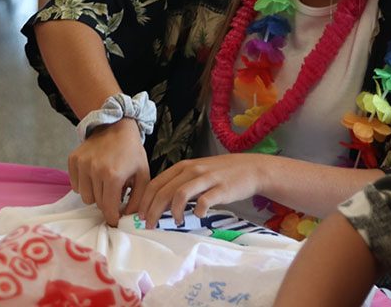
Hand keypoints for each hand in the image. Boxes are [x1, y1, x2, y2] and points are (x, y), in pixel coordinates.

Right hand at [68, 118, 149, 225]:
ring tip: (104, 183)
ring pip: (84, 196)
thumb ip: (138, 199)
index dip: (113, 217)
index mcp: (113, 175)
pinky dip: (84, 185)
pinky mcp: (73, 160)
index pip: (109, 208)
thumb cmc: (131, 152)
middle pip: (96, 203)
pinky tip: (94, 176)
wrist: (116, 126)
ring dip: (94, 194)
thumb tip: (129, 217)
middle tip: (113, 194)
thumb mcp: (143, 174)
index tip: (115, 220)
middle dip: (106, 203)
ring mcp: (82, 164)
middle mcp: (95, 170)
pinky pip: (75, 185)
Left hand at [138, 154, 271, 228]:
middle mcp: (192, 170)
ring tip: (175, 222)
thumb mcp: (197, 172)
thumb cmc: (221, 173)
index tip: (140, 216)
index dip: (145, 201)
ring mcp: (206, 179)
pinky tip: (199, 216)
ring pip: (180, 194)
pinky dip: (197, 211)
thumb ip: (180, 183)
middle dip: (153, 210)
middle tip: (149, 225)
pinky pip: (204, 201)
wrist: (251, 169)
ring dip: (173, 211)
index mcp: (183, 166)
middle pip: (164, 190)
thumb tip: (159, 203)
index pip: (156, 183)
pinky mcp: (221, 189)